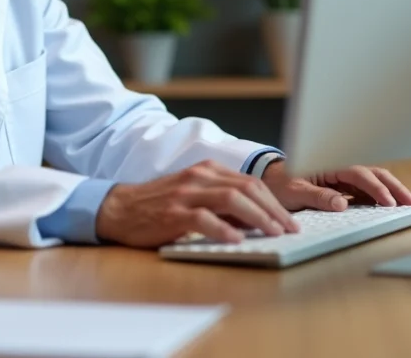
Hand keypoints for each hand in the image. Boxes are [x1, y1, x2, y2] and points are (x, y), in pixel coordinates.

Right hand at [95, 160, 300, 247]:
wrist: (120, 207)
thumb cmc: (160, 204)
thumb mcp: (194, 195)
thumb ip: (222, 201)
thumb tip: (257, 218)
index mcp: (208, 170)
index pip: (251, 182)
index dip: (274, 202)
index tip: (290, 220)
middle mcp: (199, 177)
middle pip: (247, 188)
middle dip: (274, 210)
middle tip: (290, 230)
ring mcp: (186, 194)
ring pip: (232, 199)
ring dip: (257, 217)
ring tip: (273, 234)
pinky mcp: (173, 213)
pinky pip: (204, 218)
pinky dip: (223, 229)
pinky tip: (237, 239)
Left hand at [260, 160, 410, 212]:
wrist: (268, 181)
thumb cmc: (279, 183)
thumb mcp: (294, 192)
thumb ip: (317, 196)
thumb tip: (342, 203)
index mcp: (330, 165)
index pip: (359, 174)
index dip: (375, 189)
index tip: (388, 202)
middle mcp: (340, 169)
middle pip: (373, 174)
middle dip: (394, 187)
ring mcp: (342, 178)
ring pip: (373, 181)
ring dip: (392, 190)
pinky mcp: (342, 187)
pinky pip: (366, 190)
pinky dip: (382, 196)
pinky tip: (394, 204)